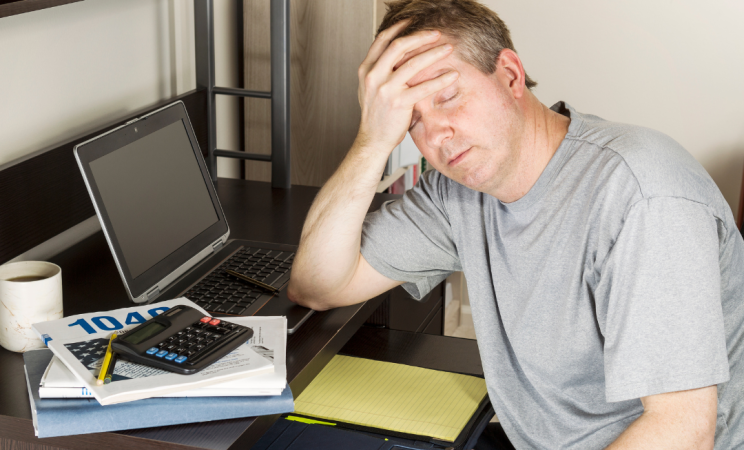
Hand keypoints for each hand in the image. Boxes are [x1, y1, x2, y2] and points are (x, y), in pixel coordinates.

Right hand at [356, 21, 459, 154]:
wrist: (372, 139)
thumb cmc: (375, 115)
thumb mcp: (370, 88)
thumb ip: (380, 70)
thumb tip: (397, 54)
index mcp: (366, 69)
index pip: (382, 40)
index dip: (399, 27)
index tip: (413, 22)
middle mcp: (374, 76)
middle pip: (398, 45)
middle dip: (420, 36)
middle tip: (436, 33)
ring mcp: (386, 89)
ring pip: (413, 63)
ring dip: (434, 53)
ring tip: (448, 49)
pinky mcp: (399, 103)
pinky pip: (423, 87)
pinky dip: (440, 79)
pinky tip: (452, 75)